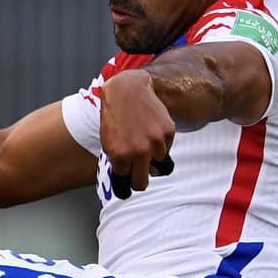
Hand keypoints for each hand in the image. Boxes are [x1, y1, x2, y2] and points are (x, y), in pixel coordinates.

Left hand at [99, 70, 175, 197]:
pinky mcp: (168, 132)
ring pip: (158, 164)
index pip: (126, 186)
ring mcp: (155, 142)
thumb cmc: (115, 118)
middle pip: (142, 184)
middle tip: (137, 171)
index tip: (126, 187)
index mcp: (120, 157)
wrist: (127, 90)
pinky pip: (167, 148)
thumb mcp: (109, 143)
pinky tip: (151, 129)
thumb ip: (120, 163)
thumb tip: (134, 178)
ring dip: (152, 157)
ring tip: (143, 139)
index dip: (125, 185)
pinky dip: (161, 144)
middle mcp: (139, 152)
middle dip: (138, 180)